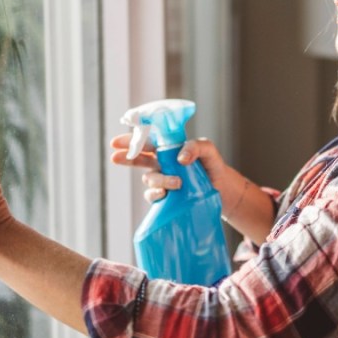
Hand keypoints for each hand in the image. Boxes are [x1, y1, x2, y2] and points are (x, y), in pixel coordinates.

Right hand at [111, 134, 274, 241]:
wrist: (223, 190)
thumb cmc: (213, 166)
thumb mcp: (208, 150)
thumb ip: (196, 147)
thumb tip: (180, 158)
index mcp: (169, 149)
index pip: (147, 141)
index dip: (131, 140)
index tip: (117, 142)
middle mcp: (163, 164)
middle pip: (139, 159)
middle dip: (126, 157)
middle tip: (115, 156)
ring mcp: (163, 180)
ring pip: (149, 179)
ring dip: (159, 180)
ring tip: (176, 183)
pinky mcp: (166, 197)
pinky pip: (153, 195)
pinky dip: (156, 194)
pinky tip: (164, 194)